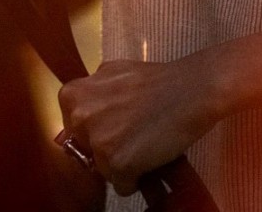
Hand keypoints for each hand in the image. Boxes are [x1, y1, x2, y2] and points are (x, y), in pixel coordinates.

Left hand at [58, 54, 217, 196]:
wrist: (189, 89)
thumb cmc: (154, 81)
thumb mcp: (110, 75)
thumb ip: (89, 96)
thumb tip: (71, 121)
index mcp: (71, 96)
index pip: (74, 133)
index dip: (98, 131)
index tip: (118, 122)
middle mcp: (79, 118)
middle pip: (87, 153)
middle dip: (108, 147)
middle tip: (133, 130)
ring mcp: (97, 142)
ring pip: (104, 171)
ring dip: (123, 163)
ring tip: (144, 139)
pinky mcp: (117, 164)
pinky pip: (123, 185)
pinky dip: (138, 177)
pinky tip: (151, 153)